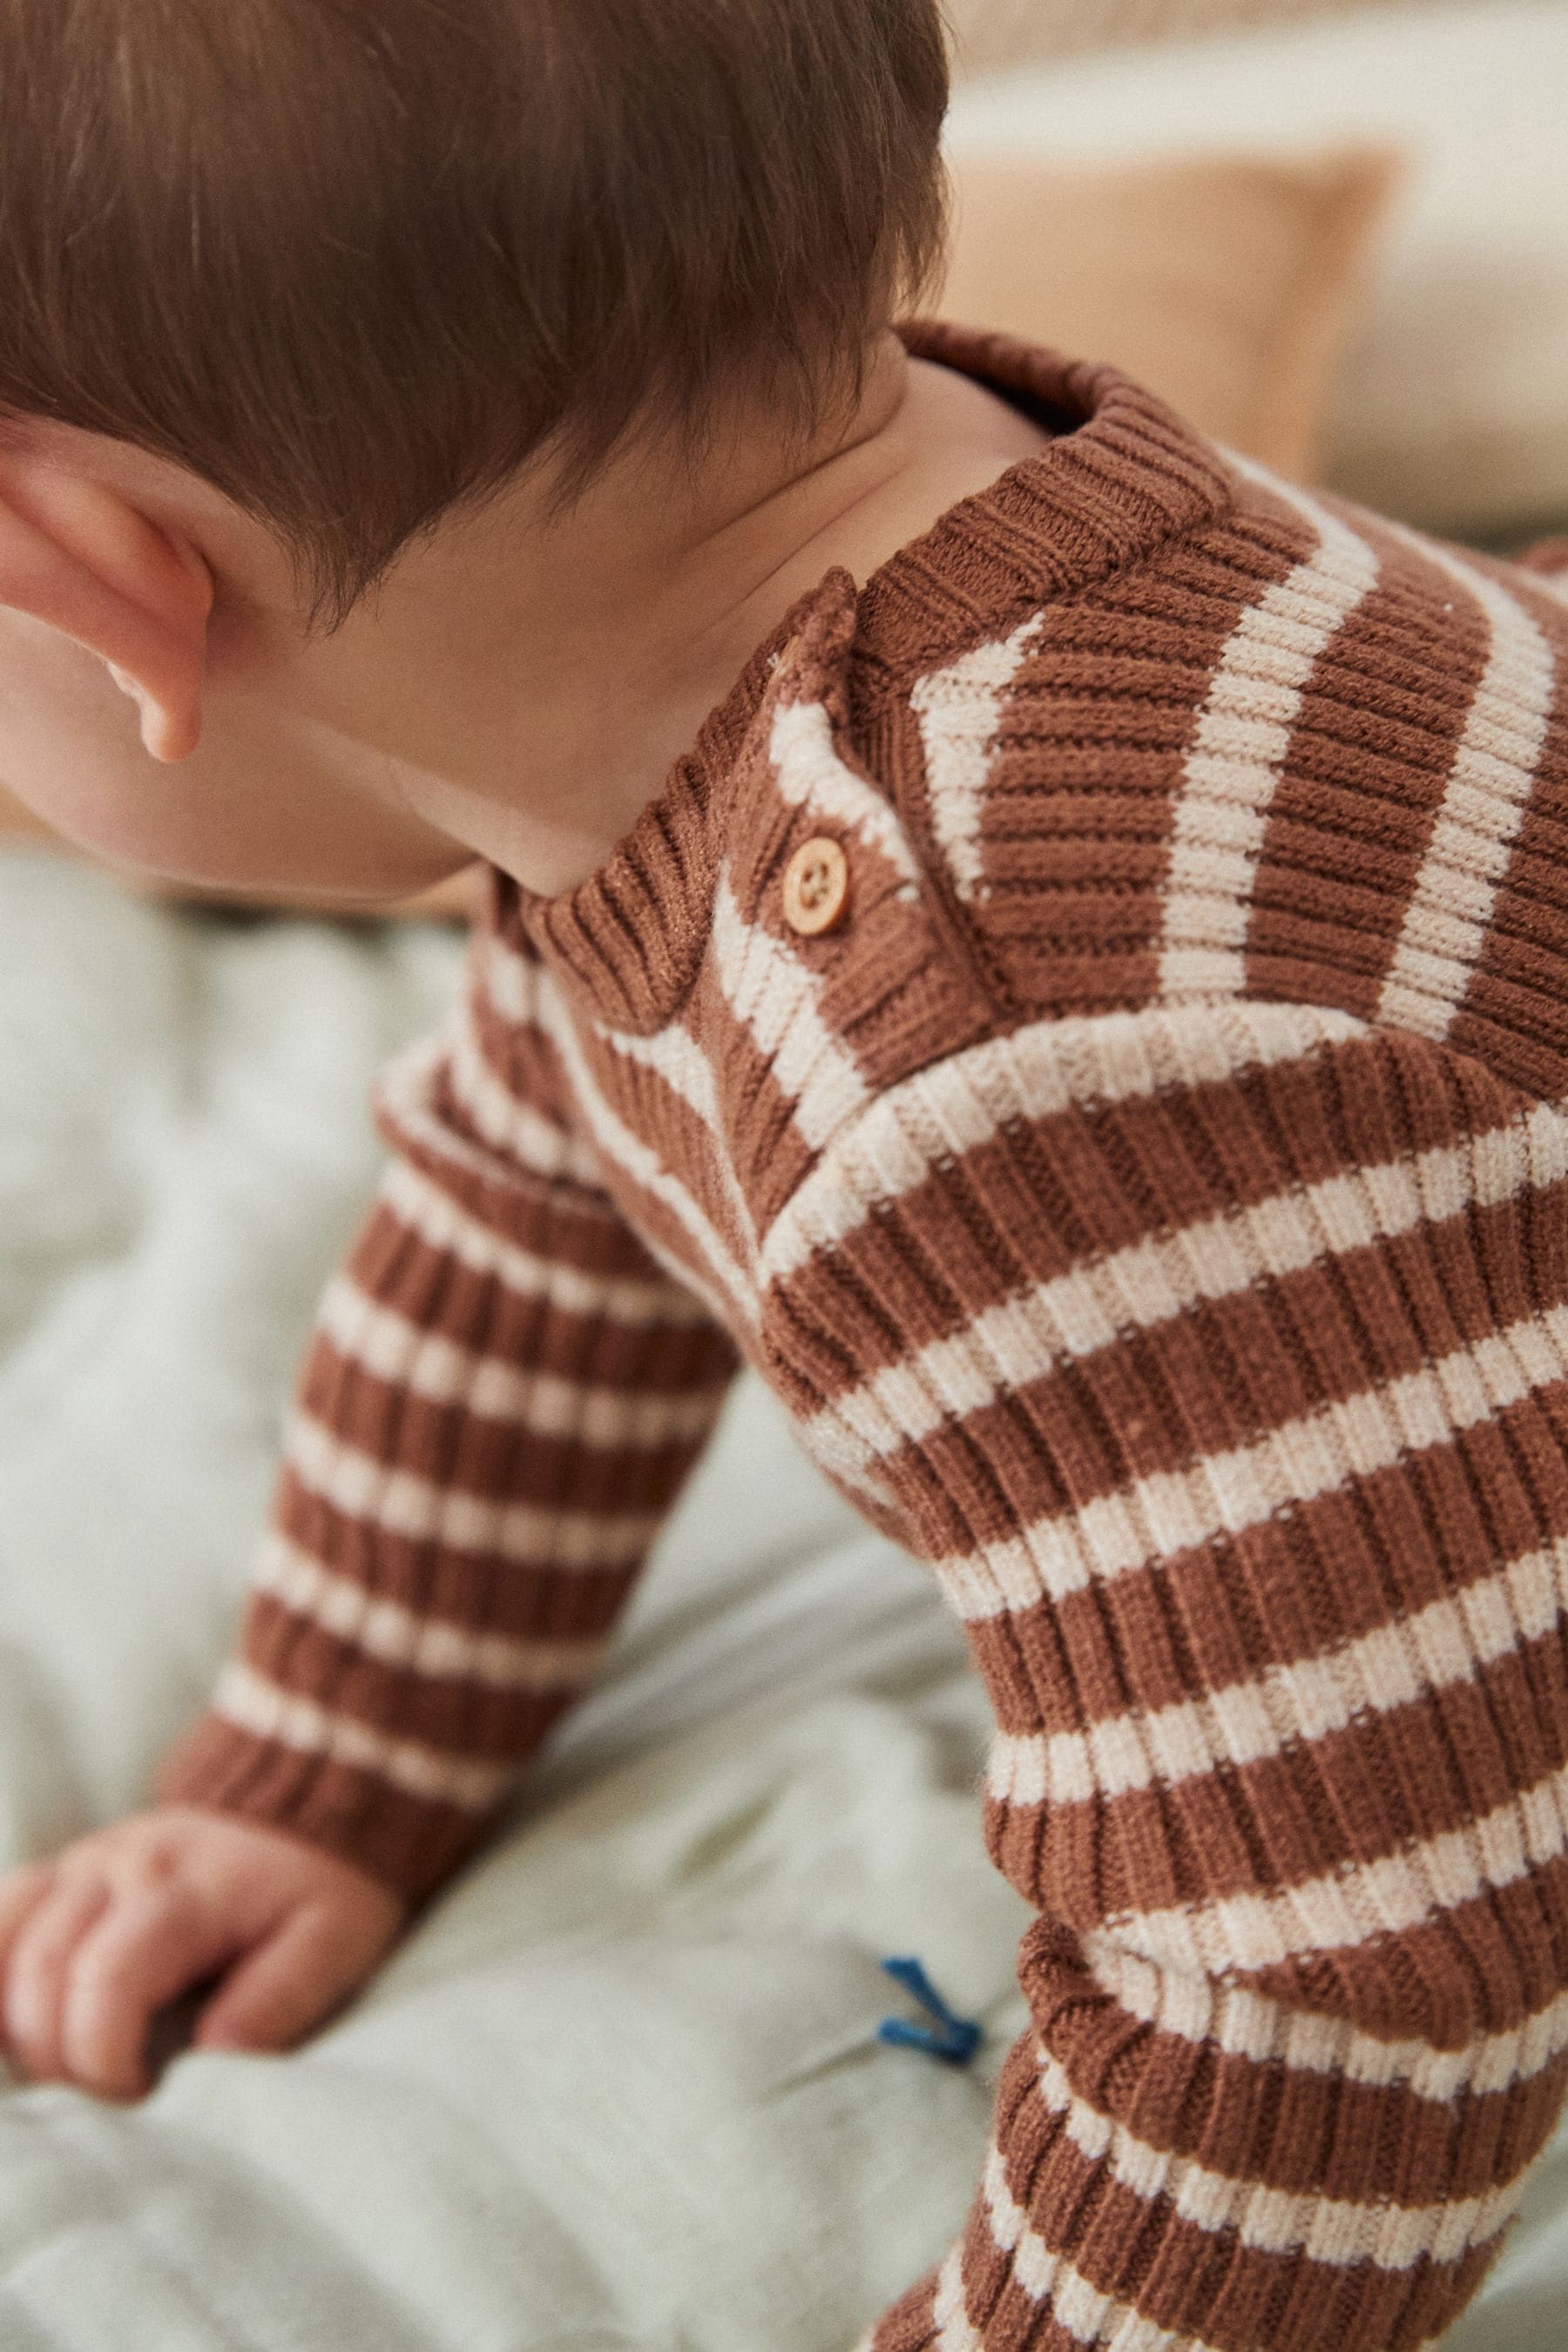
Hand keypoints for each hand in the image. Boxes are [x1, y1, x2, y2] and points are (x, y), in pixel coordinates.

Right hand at [0, 1806, 405, 2099]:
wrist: (307, 1795)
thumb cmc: (317, 1884)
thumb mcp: (331, 1941)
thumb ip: (277, 1999)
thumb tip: (211, 2060)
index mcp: (185, 1888)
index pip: (106, 1978)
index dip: (101, 2058)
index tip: (137, 2098)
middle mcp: (119, 1864)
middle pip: (41, 1969)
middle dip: (55, 2055)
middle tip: (103, 2097)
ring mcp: (82, 1861)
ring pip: (5, 1938)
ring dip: (10, 2018)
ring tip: (55, 2067)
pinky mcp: (64, 1869)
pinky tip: (5, 2022)